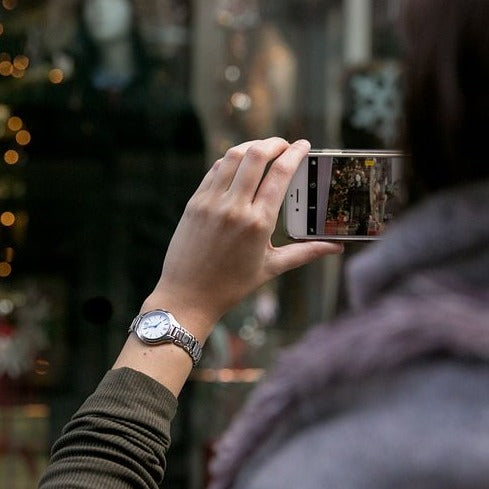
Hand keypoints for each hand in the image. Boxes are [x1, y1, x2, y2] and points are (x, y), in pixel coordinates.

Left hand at [143, 137, 342, 340]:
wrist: (187, 296)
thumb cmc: (232, 285)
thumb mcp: (271, 268)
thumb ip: (306, 253)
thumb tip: (336, 248)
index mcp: (258, 223)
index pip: (281, 175)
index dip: (295, 154)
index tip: (304, 145)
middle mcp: (234, 207)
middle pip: (257, 155)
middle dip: (275, 143)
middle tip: (285, 145)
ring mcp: (211, 202)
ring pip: (233, 156)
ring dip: (252, 146)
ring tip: (264, 149)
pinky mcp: (194, 202)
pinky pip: (215, 170)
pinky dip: (230, 160)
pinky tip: (239, 163)